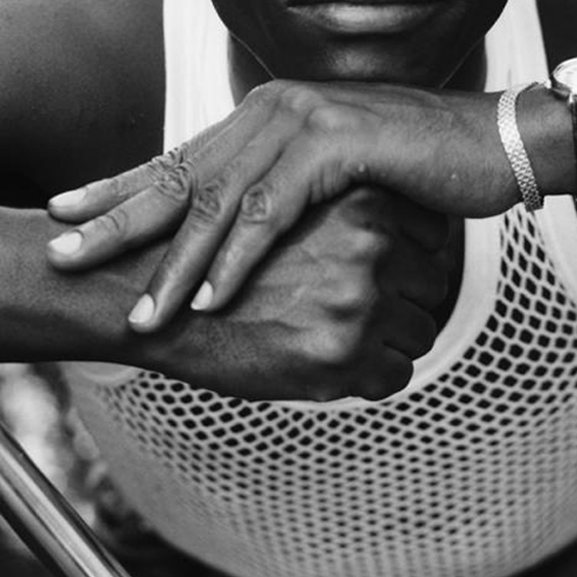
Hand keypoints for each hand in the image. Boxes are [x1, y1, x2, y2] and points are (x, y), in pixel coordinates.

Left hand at [44, 80, 514, 330]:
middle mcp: (270, 110)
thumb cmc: (419, 171)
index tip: (59, 214)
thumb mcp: (336, 183)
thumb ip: (285, 196)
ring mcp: (301, 122)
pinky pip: (271, 212)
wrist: (497, 143)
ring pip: (217, 203)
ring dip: (173, 266)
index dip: (115, 188)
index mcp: (263, 116)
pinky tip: (208, 299)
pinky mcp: (336, 144)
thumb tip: (239, 233)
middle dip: (113, 221)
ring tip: (139, 316)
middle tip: (59, 258)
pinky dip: (235, 260)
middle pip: (177, 176)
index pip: (176, 159)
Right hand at [138, 187, 460, 401]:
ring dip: (389, 340)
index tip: (380, 270)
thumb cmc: (215, 250)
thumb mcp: (286, 203)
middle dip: (403, 299)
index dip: (407, 256)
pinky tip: (328, 364)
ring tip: (339, 336)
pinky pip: (395, 374)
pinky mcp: (342, 353)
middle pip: (433, 282)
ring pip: (420, 330)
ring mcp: (360, 300)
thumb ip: (343, 208)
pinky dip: (369, 377)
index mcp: (360, 200)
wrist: (143, 294)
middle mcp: (370, 245)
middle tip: (359, 310)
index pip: (432, 234)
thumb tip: (402, 228)